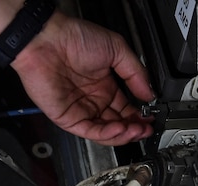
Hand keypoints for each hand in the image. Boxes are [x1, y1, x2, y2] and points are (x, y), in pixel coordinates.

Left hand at [12, 12, 153, 145]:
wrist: (47, 40)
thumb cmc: (74, 39)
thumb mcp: (116, 49)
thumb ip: (135, 73)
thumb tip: (149, 93)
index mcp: (104, 87)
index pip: (125, 110)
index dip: (138, 117)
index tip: (150, 119)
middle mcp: (93, 100)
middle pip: (117, 124)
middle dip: (134, 129)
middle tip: (146, 129)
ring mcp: (80, 110)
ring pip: (105, 132)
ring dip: (123, 134)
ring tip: (137, 130)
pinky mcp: (67, 118)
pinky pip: (90, 131)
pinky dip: (106, 134)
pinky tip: (120, 128)